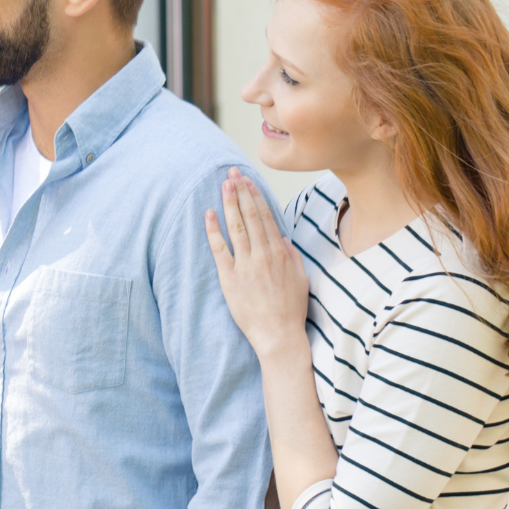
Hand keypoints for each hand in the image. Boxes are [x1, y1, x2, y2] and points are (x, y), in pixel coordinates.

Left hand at [206, 170, 308, 357]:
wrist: (279, 335)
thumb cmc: (290, 310)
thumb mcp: (300, 279)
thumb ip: (291, 257)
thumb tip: (282, 240)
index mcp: (280, 253)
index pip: (266, 217)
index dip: (255, 197)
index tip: (248, 181)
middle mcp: (263, 255)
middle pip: (250, 216)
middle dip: (241, 192)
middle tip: (232, 173)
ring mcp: (246, 265)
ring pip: (236, 227)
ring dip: (229, 204)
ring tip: (223, 185)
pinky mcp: (230, 278)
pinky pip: (220, 249)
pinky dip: (213, 230)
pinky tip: (209, 214)